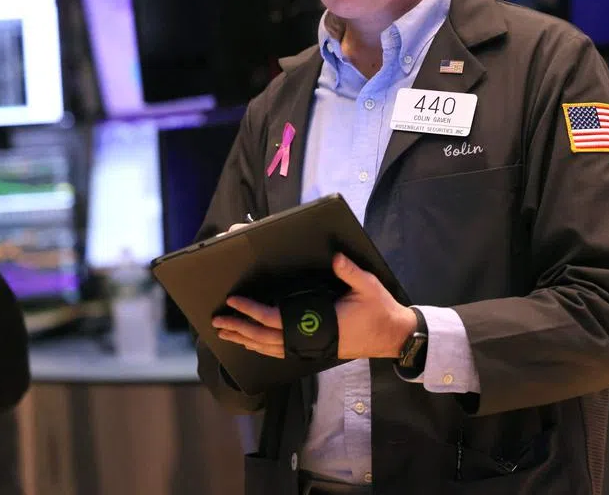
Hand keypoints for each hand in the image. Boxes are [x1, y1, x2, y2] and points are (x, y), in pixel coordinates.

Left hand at [212, 253, 416, 360]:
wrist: (391, 336)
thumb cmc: (378, 310)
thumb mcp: (368, 286)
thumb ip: (350, 272)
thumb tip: (335, 257)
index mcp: (318, 323)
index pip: (277, 320)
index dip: (253, 312)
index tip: (235, 302)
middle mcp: (309, 339)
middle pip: (265, 338)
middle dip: (239, 328)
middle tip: (217, 321)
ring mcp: (309, 347)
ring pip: (269, 348)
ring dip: (246, 339)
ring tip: (226, 333)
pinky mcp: (312, 350)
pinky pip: (280, 351)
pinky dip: (261, 347)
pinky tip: (251, 343)